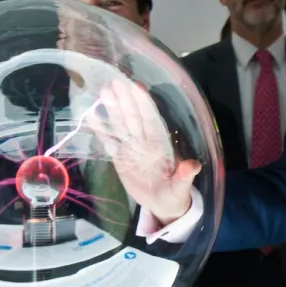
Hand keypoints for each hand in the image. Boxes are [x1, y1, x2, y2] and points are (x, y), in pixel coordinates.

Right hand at [85, 77, 200, 223]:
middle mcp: (145, 141)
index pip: (151, 120)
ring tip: (103, 91)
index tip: (138, 87)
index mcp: (160, 144)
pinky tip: (91, 115)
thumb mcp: (181, 187)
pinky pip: (109, 141)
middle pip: (133, 117)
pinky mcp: (120, 158)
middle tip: (116, 81)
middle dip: (126, 100)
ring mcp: (131, 148)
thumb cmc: (175, 193)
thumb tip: (193, 166)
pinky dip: (101, 129)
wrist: (162, 205)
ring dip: (112, 109)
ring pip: (121, 124)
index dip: (145, 104)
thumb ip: (185, 176)